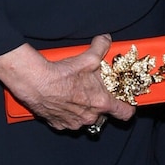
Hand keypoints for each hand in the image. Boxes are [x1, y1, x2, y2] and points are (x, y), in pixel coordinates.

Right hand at [0, 35, 134, 130]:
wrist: (36, 83)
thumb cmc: (63, 73)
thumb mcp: (88, 57)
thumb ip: (101, 47)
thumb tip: (106, 39)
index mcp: (101, 103)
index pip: (124, 113)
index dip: (127, 107)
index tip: (126, 102)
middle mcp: (89, 118)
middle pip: (102, 114)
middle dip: (100, 102)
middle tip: (94, 88)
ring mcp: (74, 124)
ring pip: (85, 118)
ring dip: (83, 108)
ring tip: (76, 93)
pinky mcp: (59, 125)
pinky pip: (69, 120)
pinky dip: (68, 112)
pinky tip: (63, 99)